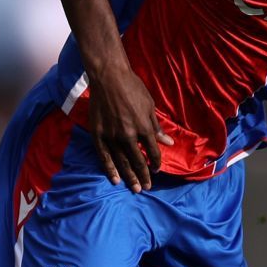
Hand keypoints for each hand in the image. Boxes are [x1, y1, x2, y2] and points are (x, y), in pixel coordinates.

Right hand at [88, 66, 172, 191]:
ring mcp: (112, 136)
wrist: (109, 77)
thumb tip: (168, 142)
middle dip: (144, 175)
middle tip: (146, 187)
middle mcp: (128, 135)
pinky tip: (115, 179)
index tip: (156, 170)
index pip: (153, 151)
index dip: (156, 163)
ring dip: (129, 177)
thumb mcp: (149, 106)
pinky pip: (104, 156)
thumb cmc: (132, 88)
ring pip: (122, 162)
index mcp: (144, 127)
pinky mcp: (98, 134)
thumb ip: (156, 127)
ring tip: (135, 188)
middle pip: (138, 161)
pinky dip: (110, 169)